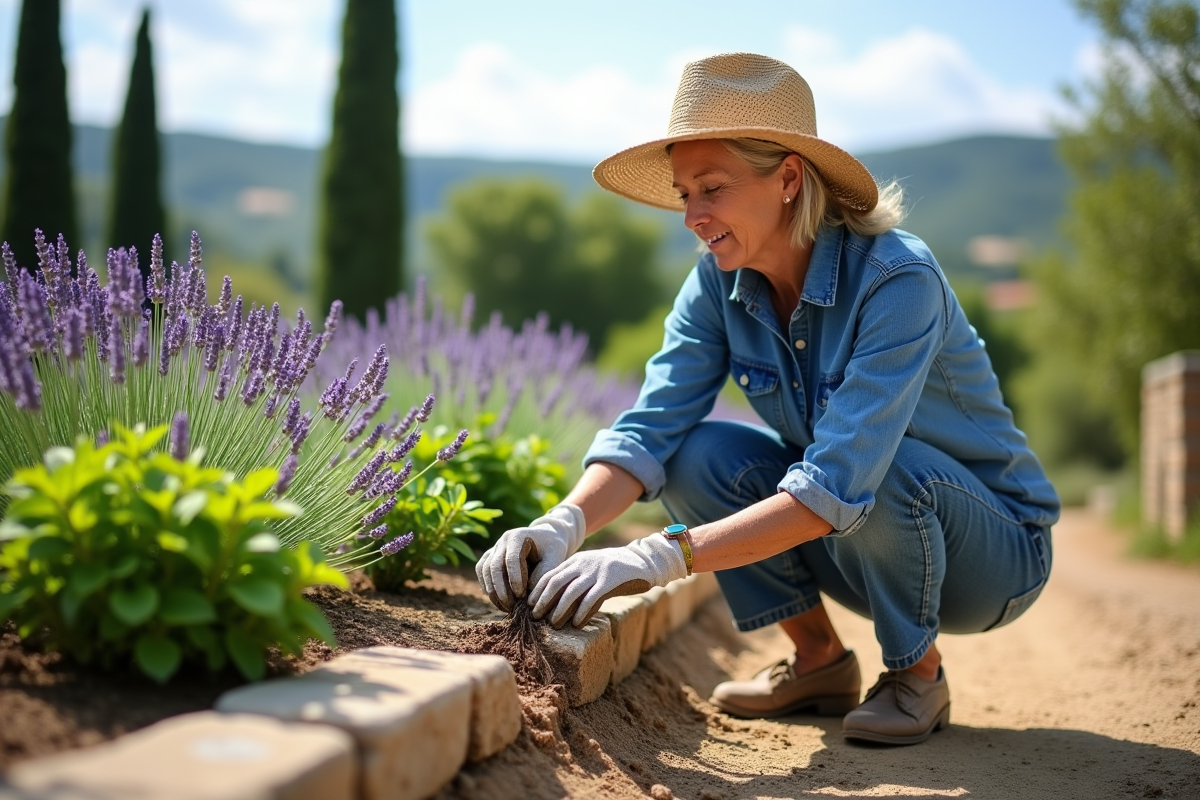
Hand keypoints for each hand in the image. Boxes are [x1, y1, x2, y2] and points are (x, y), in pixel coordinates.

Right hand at [476, 503, 585, 610]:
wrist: (545, 540)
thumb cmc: (551, 550)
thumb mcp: (554, 559)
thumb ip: (542, 575)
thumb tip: (527, 596)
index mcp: (518, 536)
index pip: (512, 558)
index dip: (515, 578)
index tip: (521, 595)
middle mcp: (502, 540)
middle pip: (494, 565)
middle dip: (501, 589)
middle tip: (512, 606)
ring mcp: (494, 548)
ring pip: (485, 570)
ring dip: (493, 591)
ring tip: (506, 607)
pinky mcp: (489, 556)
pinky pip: (481, 571)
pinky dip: (487, 586)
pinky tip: (498, 600)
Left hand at [527, 533, 687, 628]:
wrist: (644, 562)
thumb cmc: (615, 570)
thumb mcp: (592, 569)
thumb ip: (576, 580)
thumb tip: (557, 602)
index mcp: (576, 560)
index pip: (550, 575)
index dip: (537, 591)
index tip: (529, 605)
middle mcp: (584, 564)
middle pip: (556, 583)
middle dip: (543, 601)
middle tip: (535, 617)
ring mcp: (597, 571)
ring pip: (571, 592)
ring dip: (559, 610)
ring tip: (554, 624)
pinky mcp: (611, 580)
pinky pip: (592, 598)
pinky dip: (582, 612)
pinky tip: (576, 623)